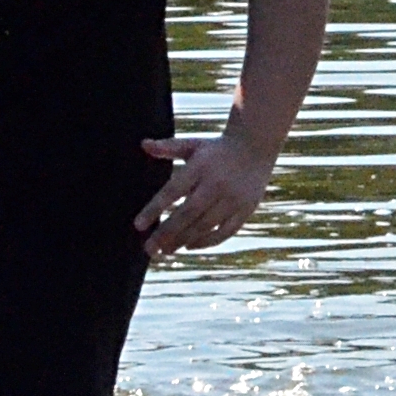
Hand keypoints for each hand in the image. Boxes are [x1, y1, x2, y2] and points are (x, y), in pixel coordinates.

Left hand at [137, 129, 277, 257]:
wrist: (257, 145)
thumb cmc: (217, 149)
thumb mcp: (193, 145)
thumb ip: (168, 147)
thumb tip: (143, 144)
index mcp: (200, 166)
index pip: (172, 191)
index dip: (154, 209)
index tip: (138, 226)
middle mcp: (217, 183)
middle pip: (187, 213)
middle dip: (166, 233)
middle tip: (148, 249)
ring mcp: (233, 198)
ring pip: (205, 225)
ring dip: (183, 240)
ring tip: (165, 251)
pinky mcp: (246, 209)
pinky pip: (225, 231)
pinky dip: (207, 241)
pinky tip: (189, 246)